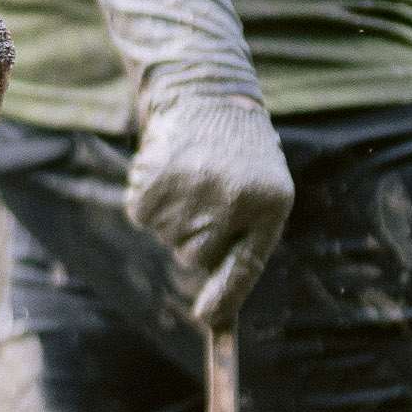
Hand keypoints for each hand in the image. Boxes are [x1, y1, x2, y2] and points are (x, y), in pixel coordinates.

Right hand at [128, 87, 292, 330]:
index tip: (207, 319)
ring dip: (173, 216)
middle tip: (205, 196)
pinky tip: (167, 170)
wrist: (206, 92)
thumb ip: (243, 240)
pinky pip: (142, 216)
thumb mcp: (263, 189)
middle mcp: (233, 201)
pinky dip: (148, 200)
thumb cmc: (240, 152)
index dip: (225, 298)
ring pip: (168, 237)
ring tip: (190, 176)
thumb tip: (214, 311)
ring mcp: (191, 192)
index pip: (246, 266)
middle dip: (195, 238)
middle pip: (195, 257)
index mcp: (270, 204)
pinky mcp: (153, 183)